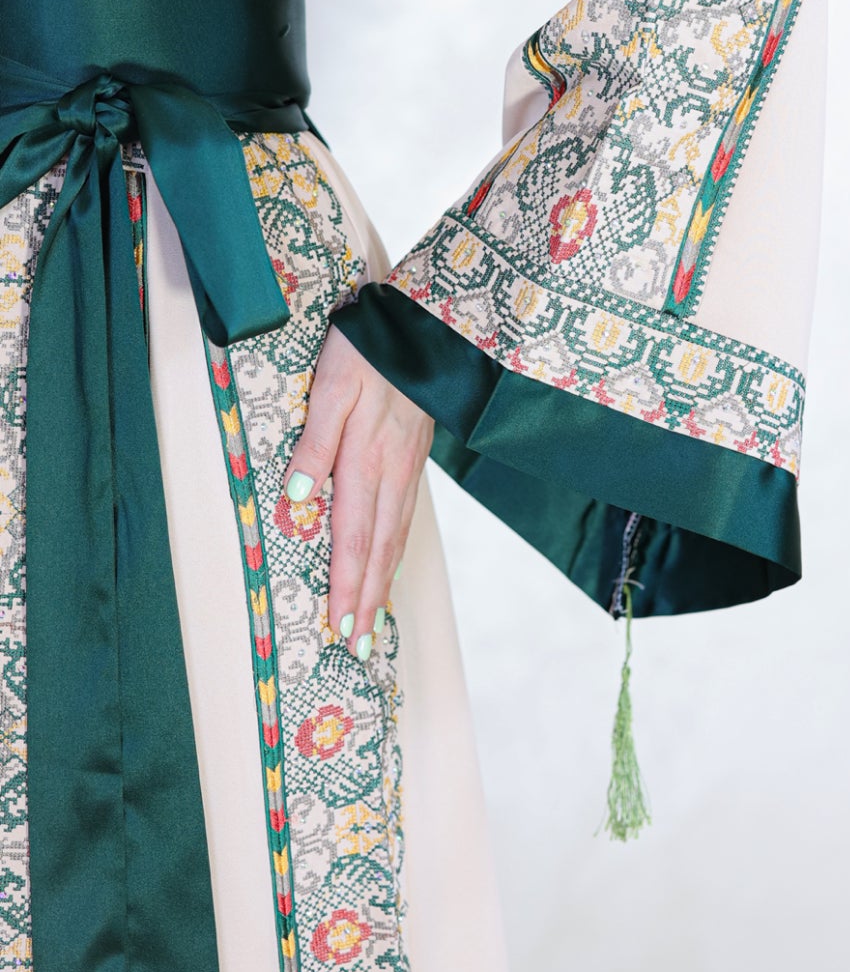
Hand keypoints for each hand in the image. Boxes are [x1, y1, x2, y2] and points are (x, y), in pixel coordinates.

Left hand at [281, 322, 434, 661]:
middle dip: (367, 601)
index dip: (347, 586)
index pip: (352, 537)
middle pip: (378, 549)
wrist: (427, 323)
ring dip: (383, 582)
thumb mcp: (333, 385)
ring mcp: (408, 467)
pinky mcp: (415, 457)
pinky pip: (406, 515)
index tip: (340, 628)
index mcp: (366, 459)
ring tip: (375, 622)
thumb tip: (299, 495)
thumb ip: (315, 440)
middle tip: (359, 648)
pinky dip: (397, 549)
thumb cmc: (369, 349)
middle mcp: (391, 472)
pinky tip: (391, 560)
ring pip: (395, 537)